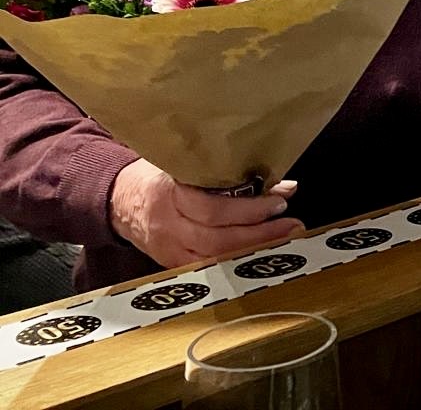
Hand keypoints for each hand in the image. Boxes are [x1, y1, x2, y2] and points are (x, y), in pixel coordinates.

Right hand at [109, 158, 302, 269]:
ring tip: (283, 237)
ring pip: (214, 256)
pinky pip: (206, 266)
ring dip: (253, 248)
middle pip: (217, 237)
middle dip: (260, 232)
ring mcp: (167, 249)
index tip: (280, 199)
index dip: (250, 208)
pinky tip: (258, 251)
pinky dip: (234, 260)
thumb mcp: (184, 166)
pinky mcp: (170, 263)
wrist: (117, 200)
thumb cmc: (157, 176)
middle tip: (291, 223)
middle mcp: (167, 227)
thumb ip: (224, 175)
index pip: (213, 209)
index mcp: (169, 195)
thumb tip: (279, 183)